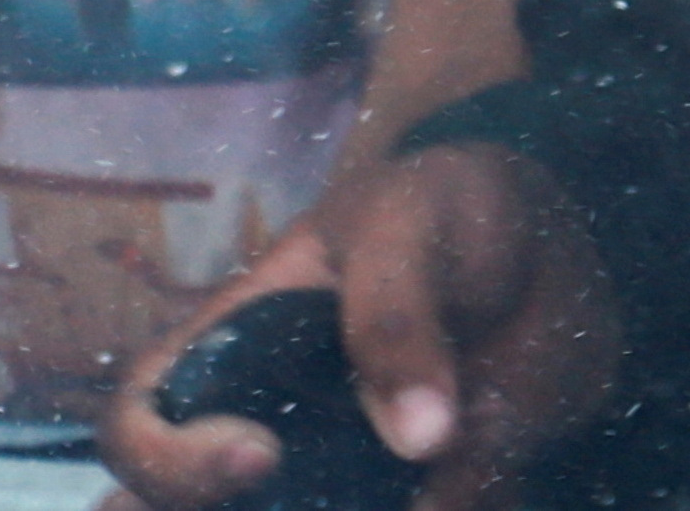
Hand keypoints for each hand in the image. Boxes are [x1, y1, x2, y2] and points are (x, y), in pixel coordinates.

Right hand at [99, 145, 618, 510]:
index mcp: (232, 347)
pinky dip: (451, 503)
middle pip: (205, 506)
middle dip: (253, 508)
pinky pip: (427, 510)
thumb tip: (419, 440)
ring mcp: (344, 479)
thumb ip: (398, 313)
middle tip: (356, 491)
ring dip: (360, 507)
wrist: (547, 243)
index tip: (257, 456)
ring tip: (437, 482)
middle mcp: (272, 431)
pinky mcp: (427, 497)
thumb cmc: (444, 209)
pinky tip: (474, 486)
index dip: (166, 459)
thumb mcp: (412, 223)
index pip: (142, 421)